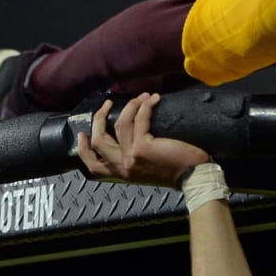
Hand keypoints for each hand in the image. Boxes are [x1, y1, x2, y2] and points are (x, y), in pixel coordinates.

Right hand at [77, 93, 209, 187]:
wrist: (194, 178)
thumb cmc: (176, 172)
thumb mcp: (147, 170)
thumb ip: (134, 159)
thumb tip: (129, 136)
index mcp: (122, 174)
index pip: (93, 165)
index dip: (83, 149)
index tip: (81, 134)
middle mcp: (123, 166)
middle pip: (99, 140)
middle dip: (99, 118)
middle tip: (108, 104)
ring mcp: (131, 156)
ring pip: (120, 124)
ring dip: (130, 105)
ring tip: (141, 96)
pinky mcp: (143, 147)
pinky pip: (140, 119)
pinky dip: (146, 105)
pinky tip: (153, 99)